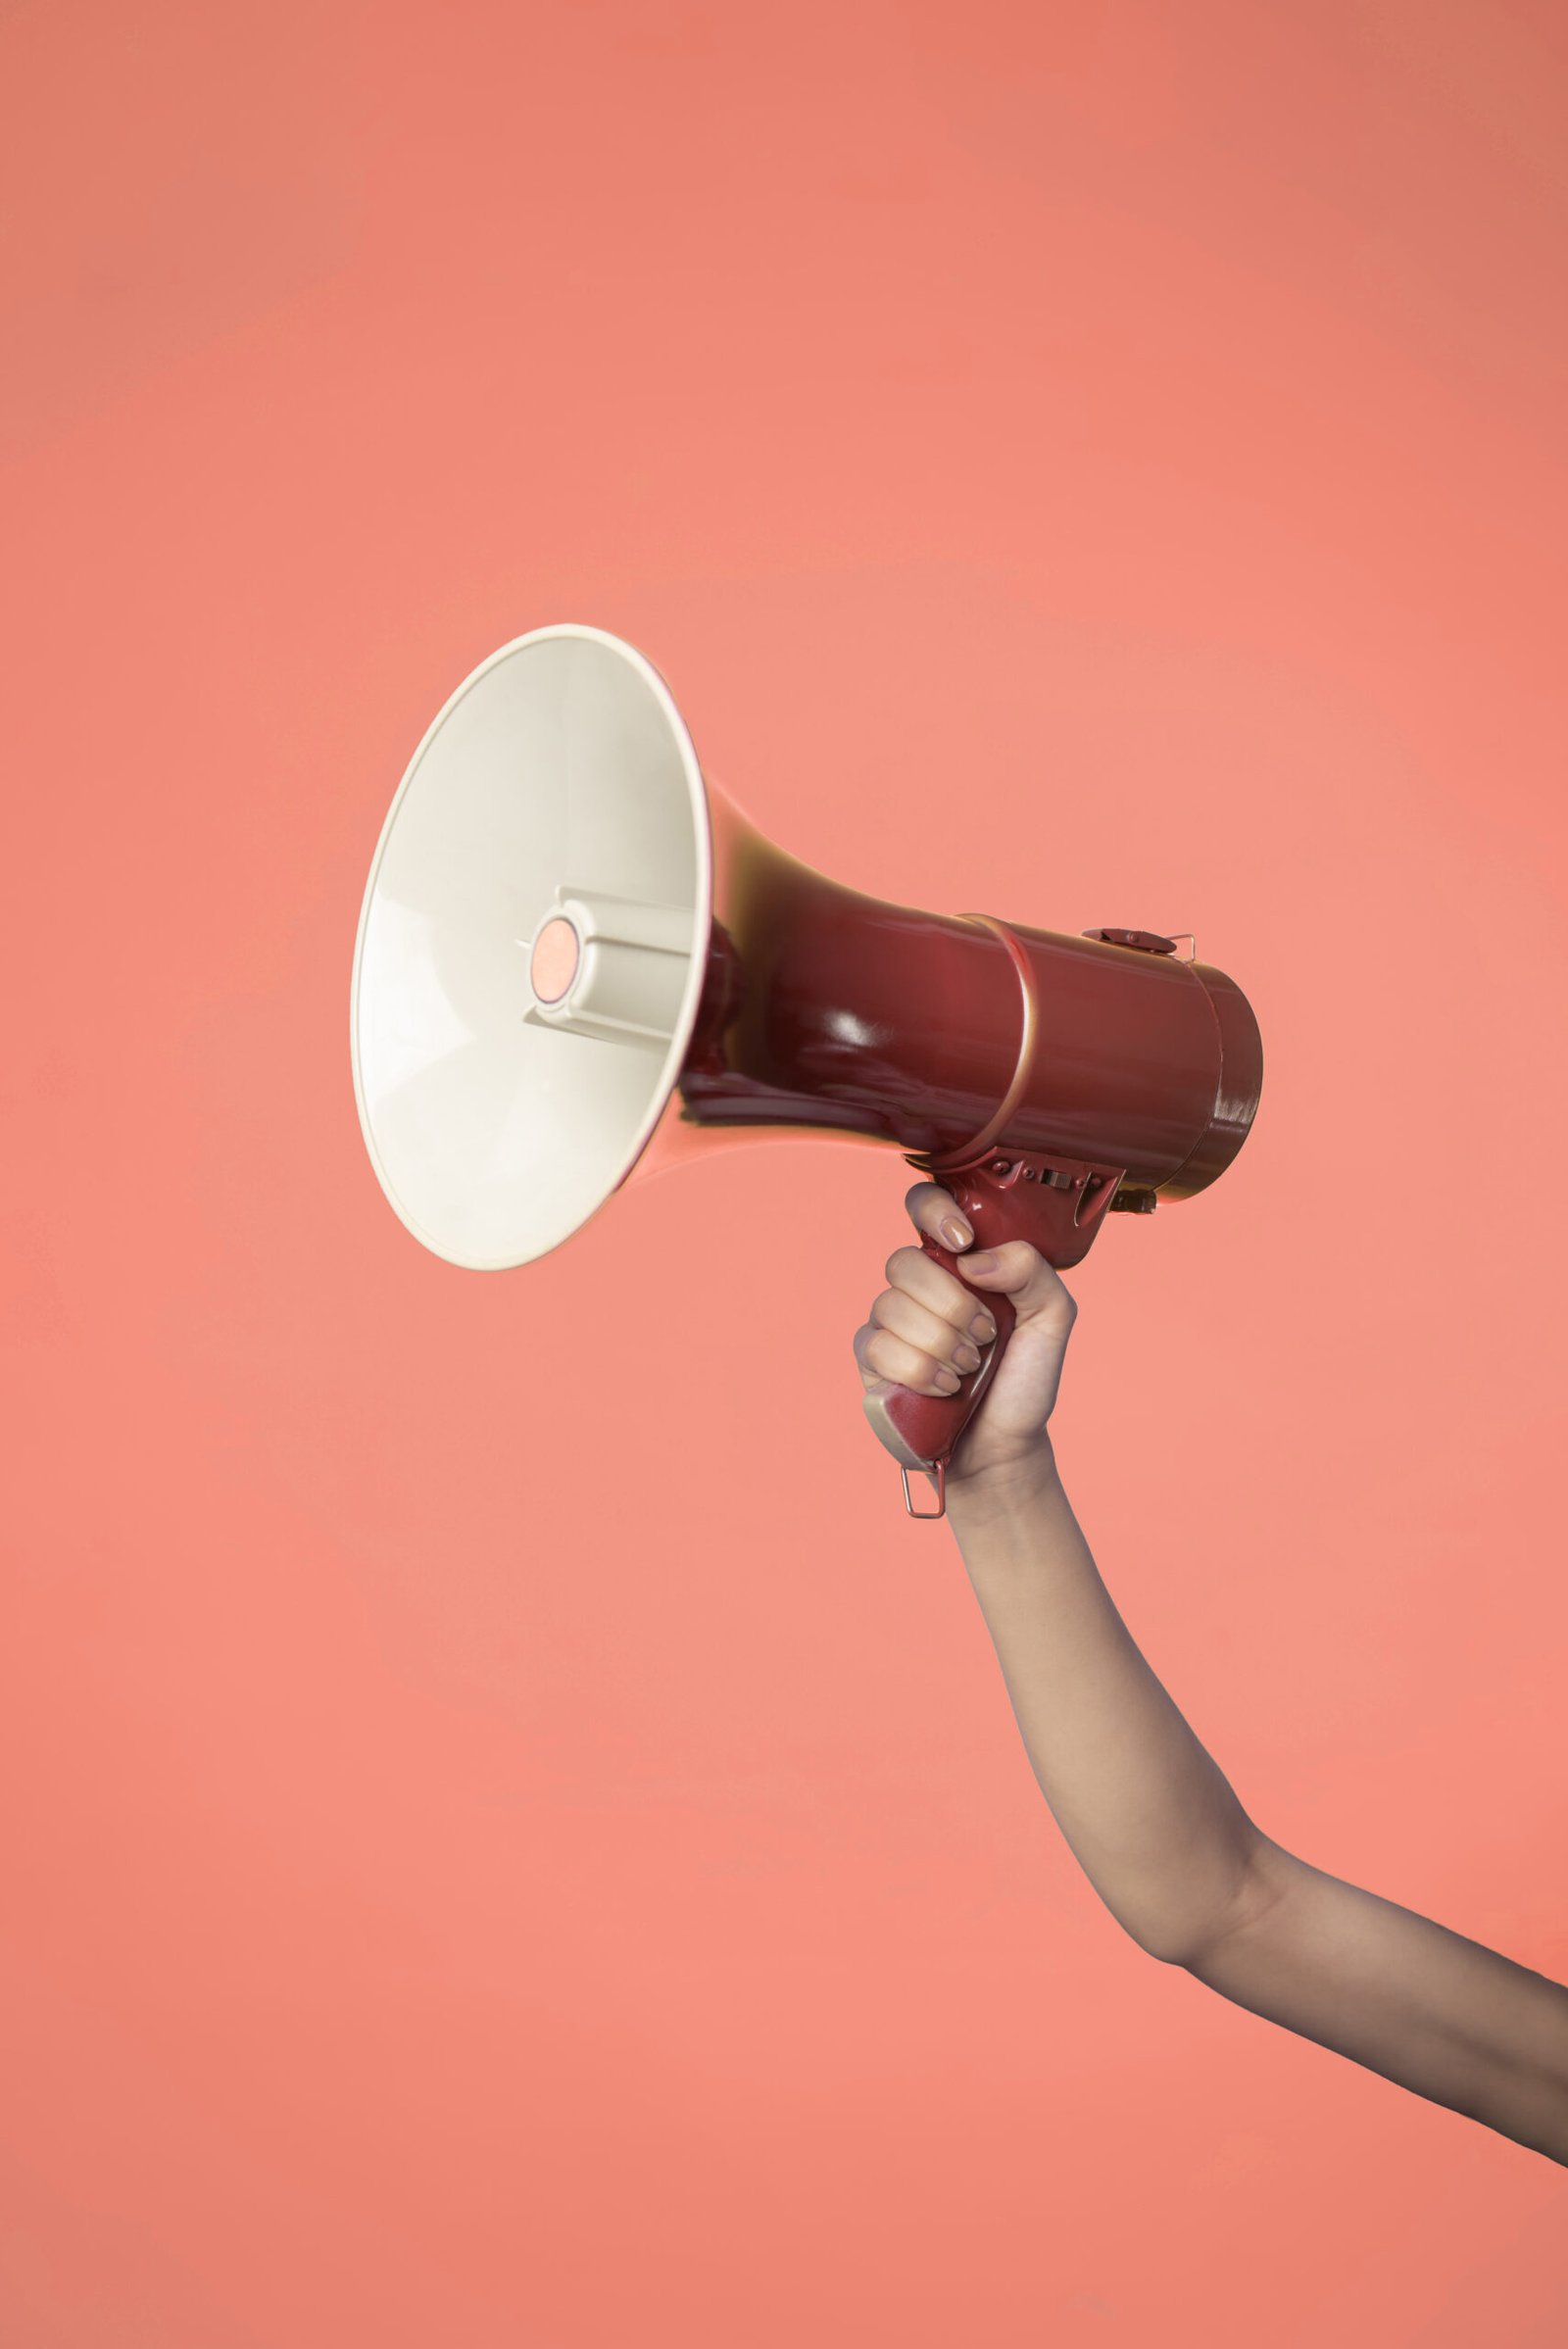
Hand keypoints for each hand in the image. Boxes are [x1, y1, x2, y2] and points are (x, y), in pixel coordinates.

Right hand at [852, 1181, 1078, 1488]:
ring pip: (891, 1306)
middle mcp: (919, 1284)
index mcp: (959, 1261)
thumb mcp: (1052, 1318)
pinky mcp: (872, 1359)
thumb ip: (1032, 1271)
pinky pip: (878, 1347)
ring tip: (969, 1368)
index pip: (924, 1205)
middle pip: (905, 1262)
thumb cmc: (1024, 1379)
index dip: (934, 1211)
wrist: (1004, 1444)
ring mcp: (890, 1320)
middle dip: (953, 1305)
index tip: (963, 1242)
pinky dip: (920, 1371)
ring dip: (942, 1344)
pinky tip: (944, 1387)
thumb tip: (974, 1259)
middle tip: (985, 1335)